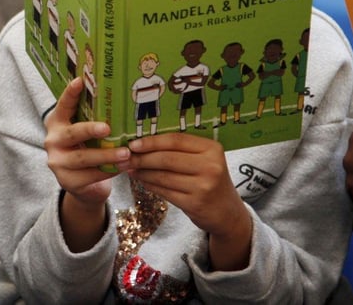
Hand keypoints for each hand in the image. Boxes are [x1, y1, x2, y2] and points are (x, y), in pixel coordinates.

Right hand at [43, 77, 127, 250]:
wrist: (82, 185)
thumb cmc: (88, 150)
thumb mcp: (85, 134)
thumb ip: (92, 120)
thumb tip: (121, 101)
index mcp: (57, 123)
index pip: (63, 106)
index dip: (70, 94)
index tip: (79, 81)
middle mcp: (52, 141)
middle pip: (71, 134)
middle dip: (89, 130)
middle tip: (107, 128)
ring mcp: (57, 162)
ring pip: (82, 158)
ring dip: (106, 155)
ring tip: (126, 153)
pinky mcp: (67, 181)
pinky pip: (90, 176)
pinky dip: (108, 171)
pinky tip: (123, 167)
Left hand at [122, 133, 250, 269]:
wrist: (228, 213)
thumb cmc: (210, 180)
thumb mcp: (203, 160)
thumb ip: (179, 150)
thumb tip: (141, 143)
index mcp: (212, 148)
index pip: (175, 140)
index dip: (151, 141)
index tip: (133, 143)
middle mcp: (211, 166)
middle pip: (166, 159)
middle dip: (142, 158)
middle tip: (125, 158)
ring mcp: (204, 187)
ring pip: (163, 176)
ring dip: (142, 172)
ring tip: (130, 169)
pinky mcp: (195, 204)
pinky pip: (164, 191)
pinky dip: (150, 185)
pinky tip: (142, 181)